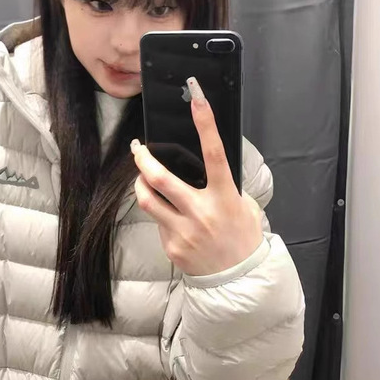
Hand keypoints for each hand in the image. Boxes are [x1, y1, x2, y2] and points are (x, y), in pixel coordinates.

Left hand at [131, 77, 263, 276]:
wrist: (238, 281)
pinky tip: (171, 218)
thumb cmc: (242, 238)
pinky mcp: (172, 246)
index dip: (205, 124)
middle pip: (161, 177)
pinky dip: (161, 214)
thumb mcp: (242, 207)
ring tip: (141, 176)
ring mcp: (184, 231)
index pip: (214, 154)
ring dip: (140, 183)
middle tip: (137, 147)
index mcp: (224, 197)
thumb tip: (203, 167)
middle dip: (143, 158)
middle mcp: (202, 212)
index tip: (197, 98)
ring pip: (148, 200)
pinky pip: (159, 222)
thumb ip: (223, 186)